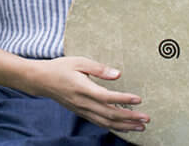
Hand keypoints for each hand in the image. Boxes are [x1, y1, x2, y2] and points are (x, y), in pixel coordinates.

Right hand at [24, 56, 148, 133]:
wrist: (42, 80)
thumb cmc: (60, 68)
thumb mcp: (79, 61)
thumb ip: (99, 68)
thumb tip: (118, 74)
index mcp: (83, 88)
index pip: (107, 97)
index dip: (123, 99)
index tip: (139, 99)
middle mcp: (83, 102)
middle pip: (110, 114)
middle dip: (130, 118)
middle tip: (146, 118)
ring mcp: (82, 110)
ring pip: (106, 122)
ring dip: (125, 126)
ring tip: (140, 127)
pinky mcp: (81, 113)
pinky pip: (100, 123)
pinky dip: (114, 127)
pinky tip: (124, 127)